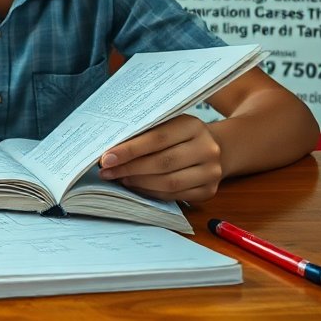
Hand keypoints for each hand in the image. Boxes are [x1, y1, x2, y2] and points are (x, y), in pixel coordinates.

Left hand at [98, 114, 222, 201]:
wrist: (214, 147)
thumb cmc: (179, 134)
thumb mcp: (166, 124)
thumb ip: (143, 133)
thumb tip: (110, 151)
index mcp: (193, 126)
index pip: (157, 139)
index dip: (129, 150)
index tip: (106, 158)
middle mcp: (207, 149)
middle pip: (162, 163)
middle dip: (130, 169)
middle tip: (107, 172)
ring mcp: (211, 172)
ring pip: (169, 183)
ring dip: (139, 183)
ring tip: (120, 179)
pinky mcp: (209, 191)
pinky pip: (174, 196)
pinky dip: (151, 193)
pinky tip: (137, 187)